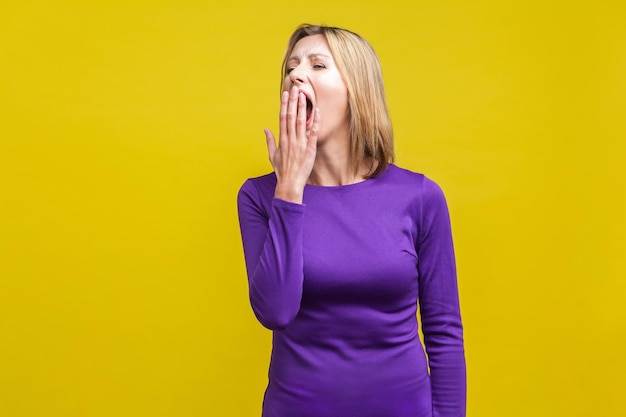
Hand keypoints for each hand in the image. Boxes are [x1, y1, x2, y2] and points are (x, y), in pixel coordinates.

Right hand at [265, 86, 319, 203]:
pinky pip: (312, 133)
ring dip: (302, 107)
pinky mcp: (309, 149)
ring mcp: (300, 144)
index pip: (282, 117)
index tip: (285, 94)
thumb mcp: (272, 155)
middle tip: (295, 88)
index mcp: (282, 139)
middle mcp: (290, 139)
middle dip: (293, 101)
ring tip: (304, 95)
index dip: (284, 104)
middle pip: (291, 116)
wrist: (289, 184)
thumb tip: (265, 129)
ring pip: (300, 121)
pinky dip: (314, 122)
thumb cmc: (282, 171)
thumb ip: (269, 141)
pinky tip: (317, 112)